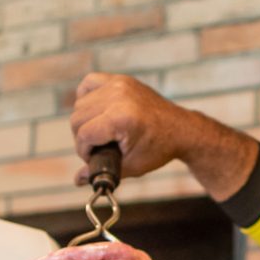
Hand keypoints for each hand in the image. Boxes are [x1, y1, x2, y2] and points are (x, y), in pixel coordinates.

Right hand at [70, 73, 194, 183]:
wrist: (181, 130)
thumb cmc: (158, 149)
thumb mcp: (130, 166)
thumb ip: (102, 171)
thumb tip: (77, 179)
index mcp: (122, 118)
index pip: (84, 134)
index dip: (84, 151)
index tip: (94, 158)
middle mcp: (119, 96)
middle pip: (77, 118)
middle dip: (83, 137)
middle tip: (98, 147)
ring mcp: (119, 84)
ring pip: (80, 103)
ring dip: (85, 120)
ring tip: (101, 132)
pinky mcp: (120, 79)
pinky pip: (89, 83)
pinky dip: (87, 97)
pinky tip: (98, 111)